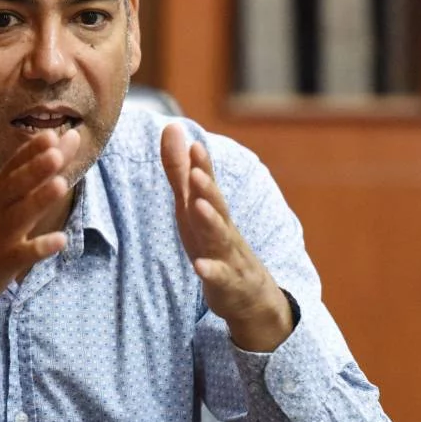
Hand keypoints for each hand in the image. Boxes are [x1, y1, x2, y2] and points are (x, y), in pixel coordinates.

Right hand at [0, 128, 80, 345]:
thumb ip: (27, 176)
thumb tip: (57, 145)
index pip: (13, 167)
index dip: (31, 151)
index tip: (51, 134)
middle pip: (16, 185)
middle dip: (35, 168)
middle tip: (56, 151)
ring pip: (21, 215)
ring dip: (40, 199)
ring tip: (61, 184)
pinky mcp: (4, 262)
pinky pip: (24, 254)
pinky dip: (41, 247)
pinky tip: (61, 240)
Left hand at [160, 123, 292, 351]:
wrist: (249, 294)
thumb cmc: (213, 242)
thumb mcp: (192, 208)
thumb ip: (180, 171)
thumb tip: (171, 127)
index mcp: (212, 210)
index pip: (208, 184)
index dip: (201, 164)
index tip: (193, 143)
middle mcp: (223, 228)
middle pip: (217, 206)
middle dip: (207, 187)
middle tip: (196, 169)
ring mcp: (228, 255)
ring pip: (220, 237)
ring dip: (211, 221)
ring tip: (199, 206)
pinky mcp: (227, 283)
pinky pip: (219, 276)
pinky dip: (211, 271)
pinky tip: (200, 266)